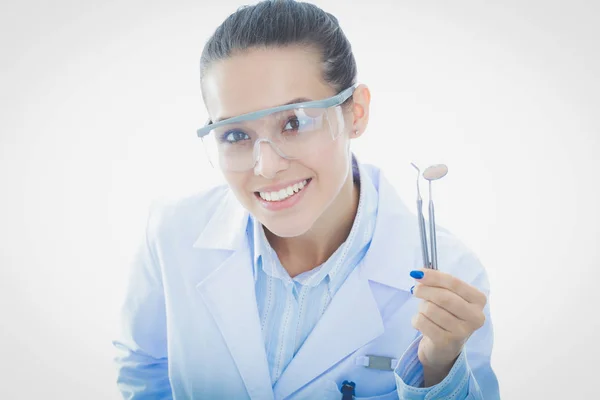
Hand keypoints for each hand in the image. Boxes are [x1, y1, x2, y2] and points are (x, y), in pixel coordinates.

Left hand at [410, 268, 486, 385]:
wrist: (445, 346)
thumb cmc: (447, 315)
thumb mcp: (449, 296)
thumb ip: (438, 283)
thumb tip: (419, 273)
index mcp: (478, 300)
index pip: (454, 283)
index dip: (434, 277)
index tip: (418, 273)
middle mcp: (475, 316)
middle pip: (443, 297)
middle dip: (425, 290)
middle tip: (416, 290)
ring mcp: (462, 331)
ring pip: (430, 309)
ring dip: (421, 308)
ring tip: (425, 312)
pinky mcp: (446, 342)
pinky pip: (422, 322)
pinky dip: (416, 320)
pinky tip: (422, 323)